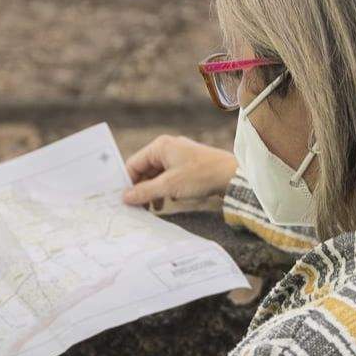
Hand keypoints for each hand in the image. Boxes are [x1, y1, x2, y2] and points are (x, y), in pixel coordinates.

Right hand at [122, 135, 237, 210]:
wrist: (231, 176)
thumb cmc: (201, 175)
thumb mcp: (169, 186)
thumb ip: (145, 191)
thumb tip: (125, 197)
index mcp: (160, 147)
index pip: (134, 163)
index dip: (127, 182)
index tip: (123, 199)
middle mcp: (167, 149)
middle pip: (144, 170)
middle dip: (141, 189)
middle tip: (136, 207)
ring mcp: (178, 157)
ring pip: (156, 176)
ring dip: (152, 192)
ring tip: (151, 209)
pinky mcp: (186, 167)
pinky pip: (168, 178)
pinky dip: (164, 191)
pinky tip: (165, 203)